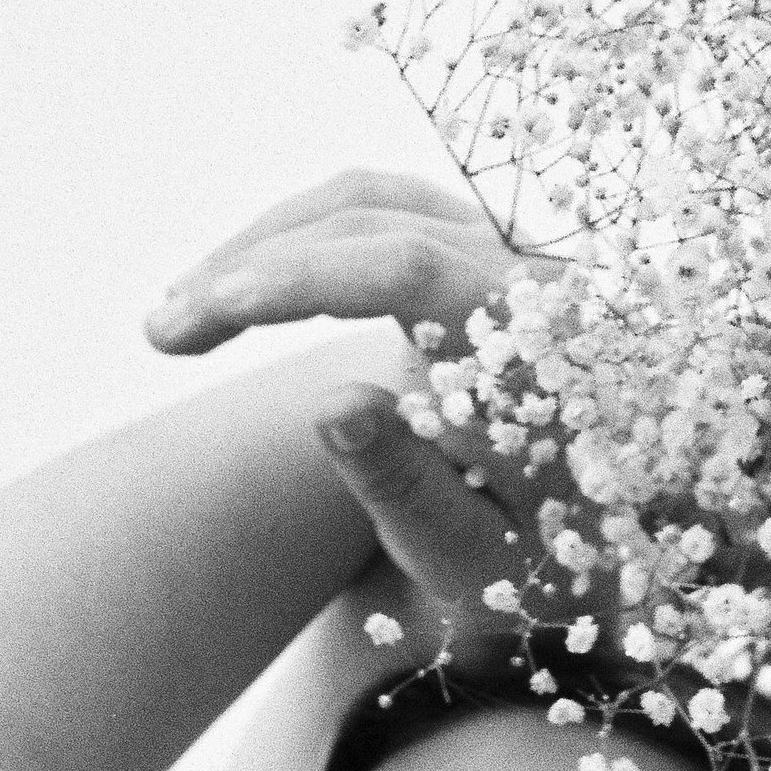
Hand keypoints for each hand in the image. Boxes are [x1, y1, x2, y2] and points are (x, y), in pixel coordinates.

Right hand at [146, 171, 608, 644]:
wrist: (609, 545)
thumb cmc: (538, 566)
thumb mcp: (472, 556)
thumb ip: (408, 487)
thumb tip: (333, 406)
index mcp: (542, 346)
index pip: (407, 269)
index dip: (298, 280)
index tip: (208, 309)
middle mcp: (532, 274)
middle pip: (374, 222)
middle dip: (254, 265)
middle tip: (162, 332)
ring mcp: (507, 249)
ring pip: (369, 203)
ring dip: (266, 244)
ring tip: (184, 311)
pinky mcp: (479, 249)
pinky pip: (380, 214)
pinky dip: (301, 240)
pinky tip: (239, 287)